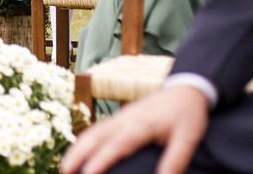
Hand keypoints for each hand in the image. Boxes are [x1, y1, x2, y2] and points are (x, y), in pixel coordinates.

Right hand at [61, 85, 208, 173]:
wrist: (186, 87)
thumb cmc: (188, 114)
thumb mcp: (188, 138)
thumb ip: (175, 160)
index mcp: (139, 125)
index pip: (115, 145)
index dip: (100, 160)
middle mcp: (124, 119)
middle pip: (94, 136)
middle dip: (77, 154)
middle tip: (64, 171)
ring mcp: (120, 116)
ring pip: (92, 131)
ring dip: (77, 148)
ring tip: (66, 166)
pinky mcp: (120, 116)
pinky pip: (97, 128)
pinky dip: (84, 140)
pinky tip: (80, 151)